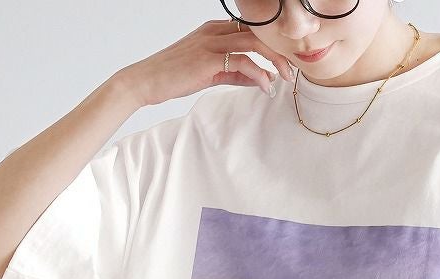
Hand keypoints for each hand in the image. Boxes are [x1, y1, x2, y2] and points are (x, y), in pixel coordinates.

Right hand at [116, 19, 295, 107]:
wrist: (147, 80)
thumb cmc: (175, 76)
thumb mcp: (211, 73)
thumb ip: (236, 75)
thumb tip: (261, 80)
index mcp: (215, 30)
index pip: (252, 31)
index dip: (272, 46)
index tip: (285, 63)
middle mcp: (215, 31)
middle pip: (258, 34)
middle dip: (279, 52)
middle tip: (291, 72)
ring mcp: (211, 42)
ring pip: (254, 43)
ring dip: (274, 61)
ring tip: (284, 78)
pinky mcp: (208, 58)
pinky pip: (242, 62)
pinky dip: (258, 74)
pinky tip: (265, 86)